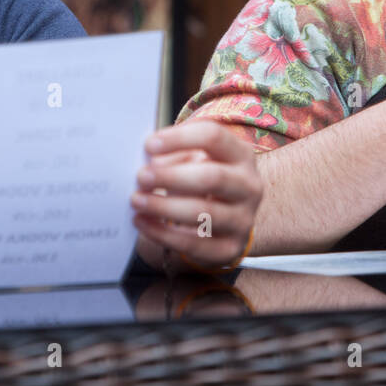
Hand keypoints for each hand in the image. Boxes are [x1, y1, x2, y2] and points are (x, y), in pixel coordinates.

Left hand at [132, 120, 262, 269]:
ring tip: (136, 200)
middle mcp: (249, 186)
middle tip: (141, 176)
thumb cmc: (203, 180)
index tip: (148, 145)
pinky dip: (162, 233)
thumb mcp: (195, 160)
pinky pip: (194, 243)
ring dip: (164, 206)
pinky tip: (142, 222)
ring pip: (203, 213)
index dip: (179, 139)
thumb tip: (148, 161)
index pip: (213, 137)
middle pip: (212, 177)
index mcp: (241, 155)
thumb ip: (174, 156)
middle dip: (172, 176)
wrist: (226, 220)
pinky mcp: (230, 248)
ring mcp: (243, 219)